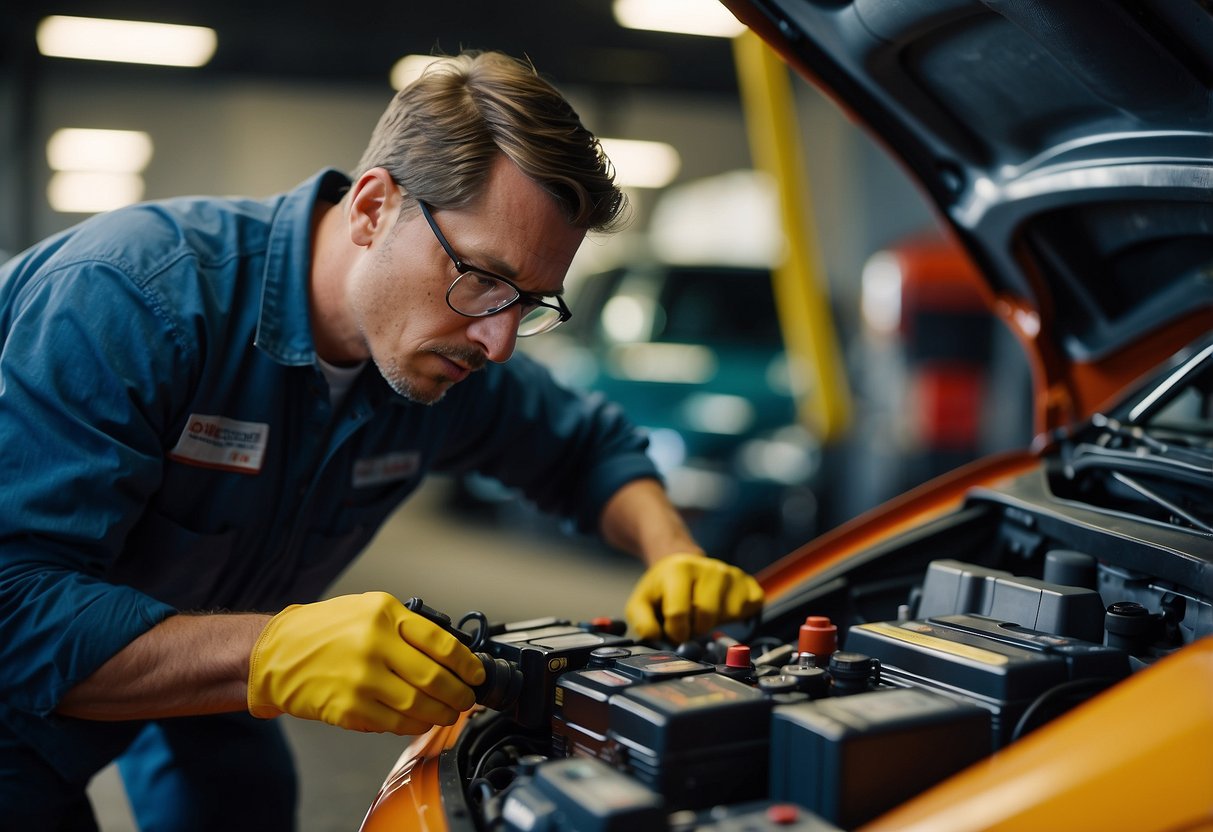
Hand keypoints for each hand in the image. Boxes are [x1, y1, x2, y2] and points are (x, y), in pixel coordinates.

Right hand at [247, 592, 485, 734]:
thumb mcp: (369, 610)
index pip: (440, 642)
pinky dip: (413, 725)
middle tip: (467, 699)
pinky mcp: (348, 707)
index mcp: (384, 614)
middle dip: (459, 693)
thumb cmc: (326, 629)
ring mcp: (361, 678)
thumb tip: (451, 656)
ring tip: (448, 713)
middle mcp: (373, 644)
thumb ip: (407, 629)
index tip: (477, 674)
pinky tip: (420, 721)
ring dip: (440, 713)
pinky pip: (394, 723)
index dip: (466, 663)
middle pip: (434, 678)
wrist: (275, 651)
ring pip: (418, 705)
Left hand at [624, 553, 763, 644]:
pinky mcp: (749, 583)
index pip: (679, 613)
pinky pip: (750, 610)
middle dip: (696, 628)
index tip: (674, 630)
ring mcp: (732, 574)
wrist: (681, 566)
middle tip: (690, 622)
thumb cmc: (662, 590)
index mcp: (680, 569)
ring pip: (728, 615)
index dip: (675, 631)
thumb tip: (656, 637)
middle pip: (707, 617)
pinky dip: (737, 618)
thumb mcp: (642, 602)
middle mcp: (710, 568)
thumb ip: (642, 622)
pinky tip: (722, 609)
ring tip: (703, 612)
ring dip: (715, 623)